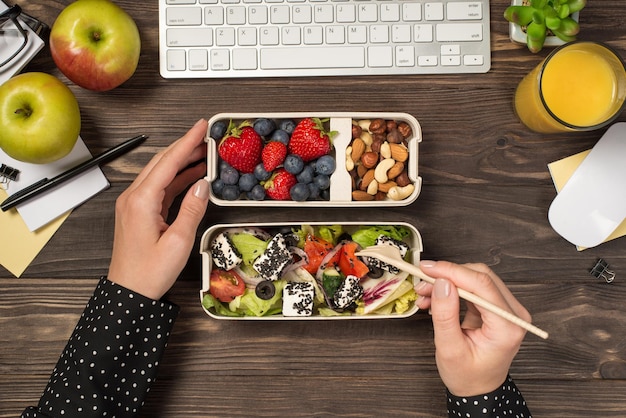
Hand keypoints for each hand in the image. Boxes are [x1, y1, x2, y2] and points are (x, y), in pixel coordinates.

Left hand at [107, 119, 209, 299]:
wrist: (128, 293)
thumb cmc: (149, 273)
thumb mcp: (178, 242)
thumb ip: (192, 209)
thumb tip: (203, 185)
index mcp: (141, 201)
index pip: (168, 162)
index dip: (187, 142)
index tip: (201, 126)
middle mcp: (133, 198)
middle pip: (161, 162)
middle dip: (185, 146)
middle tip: (206, 135)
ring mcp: (134, 204)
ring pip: (160, 173)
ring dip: (181, 161)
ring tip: (204, 152)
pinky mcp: (138, 212)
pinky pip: (159, 187)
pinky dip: (176, 178)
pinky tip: (192, 175)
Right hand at [414, 260, 529, 396]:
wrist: (478, 389)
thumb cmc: (467, 375)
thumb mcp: (450, 348)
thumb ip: (445, 315)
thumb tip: (441, 283)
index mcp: (507, 326)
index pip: (482, 285)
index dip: (452, 272)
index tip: (427, 268)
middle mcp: (513, 314)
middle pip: (481, 276)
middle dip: (448, 275)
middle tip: (422, 281)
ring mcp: (507, 309)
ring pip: (476, 278)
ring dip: (448, 281)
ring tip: (425, 293)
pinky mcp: (497, 306)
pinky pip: (474, 287)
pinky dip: (453, 288)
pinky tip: (435, 298)